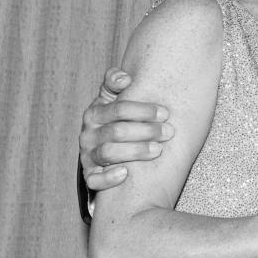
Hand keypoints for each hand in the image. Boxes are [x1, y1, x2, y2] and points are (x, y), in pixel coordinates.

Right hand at [79, 67, 173, 191]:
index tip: (165, 113)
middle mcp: (88, 134)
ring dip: (135, 151)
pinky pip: (94, 179)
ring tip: (158, 150)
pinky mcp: (90, 175)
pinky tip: (125, 173)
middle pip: (116, 131)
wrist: (108, 149)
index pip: (117, 109)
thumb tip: (124, 78)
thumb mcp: (114, 98)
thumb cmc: (119, 120)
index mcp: (96, 112)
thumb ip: (116, 83)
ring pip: (107, 152)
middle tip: (169, 132)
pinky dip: (108, 177)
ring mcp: (88, 155)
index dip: (142, 110)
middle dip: (146, 130)